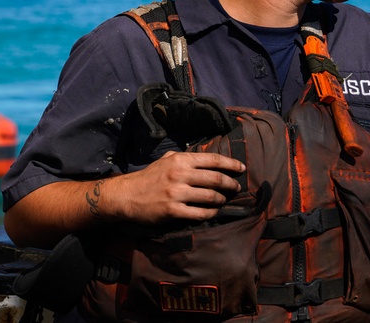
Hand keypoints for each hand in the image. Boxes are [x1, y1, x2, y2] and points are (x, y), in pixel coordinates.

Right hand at [105, 150, 245, 224]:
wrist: (128, 195)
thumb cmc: (149, 177)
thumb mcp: (165, 160)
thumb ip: (183, 157)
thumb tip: (203, 157)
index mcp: (180, 160)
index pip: (212, 159)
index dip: (230, 164)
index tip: (241, 168)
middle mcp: (180, 174)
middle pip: (215, 178)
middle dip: (230, 183)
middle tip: (236, 187)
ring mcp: (177, 193)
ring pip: (210, 196)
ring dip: (222, 199)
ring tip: (224, 200)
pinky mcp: (173, 210)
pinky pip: (199, 213)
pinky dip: (210, 213)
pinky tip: (213, 212)